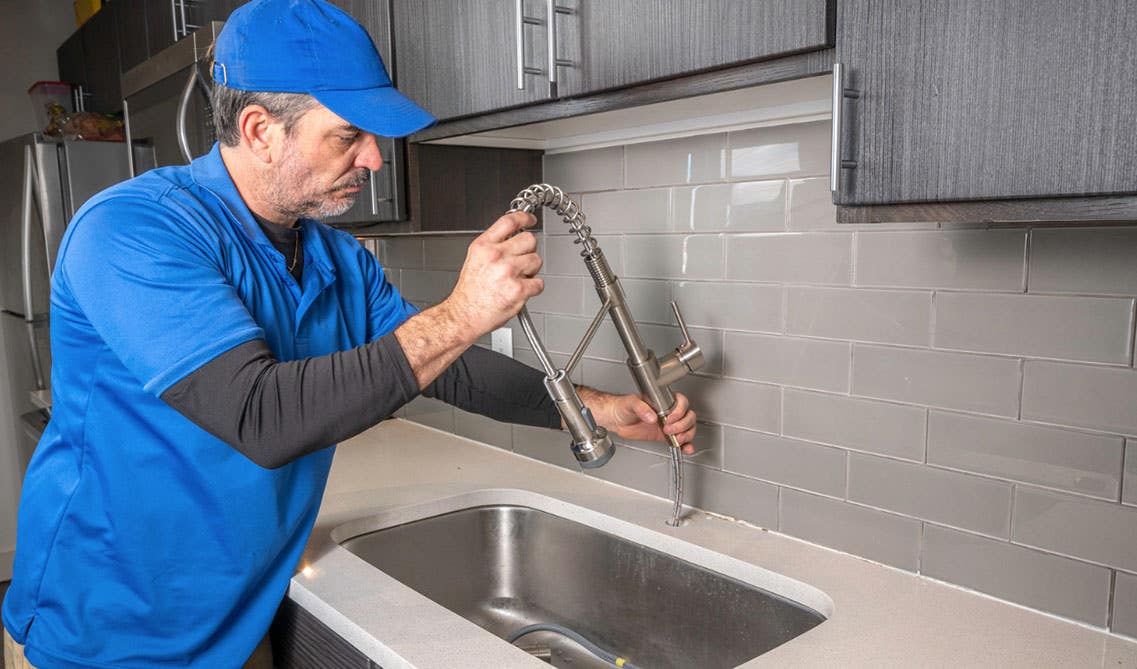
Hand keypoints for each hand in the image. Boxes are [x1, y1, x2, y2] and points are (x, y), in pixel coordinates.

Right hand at [445, 212, 541, 335]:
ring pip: (536, 260)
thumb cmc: (469, 292)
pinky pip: (539, 283)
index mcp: (483, 246)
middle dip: (529, 250)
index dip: (524, 218)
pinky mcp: (519, 289)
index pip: (509, 221)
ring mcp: (509, 272)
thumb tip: (513, 236)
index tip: (530, 221)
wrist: (464, 315)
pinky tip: (520, 291)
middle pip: (529, 239)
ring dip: (531, 270)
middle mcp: (496, 256)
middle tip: (521, 261)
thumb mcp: (475, 258)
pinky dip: (533, 288)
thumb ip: (493, 245)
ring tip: (517, 279)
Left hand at [581, 389, 696, 454]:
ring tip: (676, 439)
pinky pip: (680, 440)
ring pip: (688, 428)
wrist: (615, 419)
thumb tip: (652, 416)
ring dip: (686, 435)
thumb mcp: (631, 403)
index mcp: (663, 400)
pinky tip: (686, 448)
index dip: (679, 411)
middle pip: (688, 416)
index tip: (669, 418)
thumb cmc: (623, 406)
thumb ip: (641, 407)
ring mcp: (668, 424)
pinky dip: (685, 445)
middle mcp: (668, 411)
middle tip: (668, 429)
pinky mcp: (664, 435)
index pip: (681, 402)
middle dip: (682, 425)